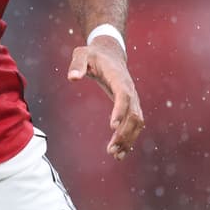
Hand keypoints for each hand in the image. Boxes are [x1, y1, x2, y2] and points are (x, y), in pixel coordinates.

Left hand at [67, 36, 144, 159]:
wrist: (110, 54)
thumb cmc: (93, 55)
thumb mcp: (82, 54)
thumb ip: (77, 64)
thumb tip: (73, 77)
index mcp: (119, 78)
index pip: (124, 95)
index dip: (120, 110)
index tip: (112, 126)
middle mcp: (130, 90)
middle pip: (133, 114)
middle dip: (124, 132)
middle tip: (111, 149)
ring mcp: (133, 99)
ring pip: (137, 122)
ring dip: (128, 139)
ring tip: (115, 155)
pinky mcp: (130, 107)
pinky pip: (134, 124)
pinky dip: (129, 138)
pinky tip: (120, 153)